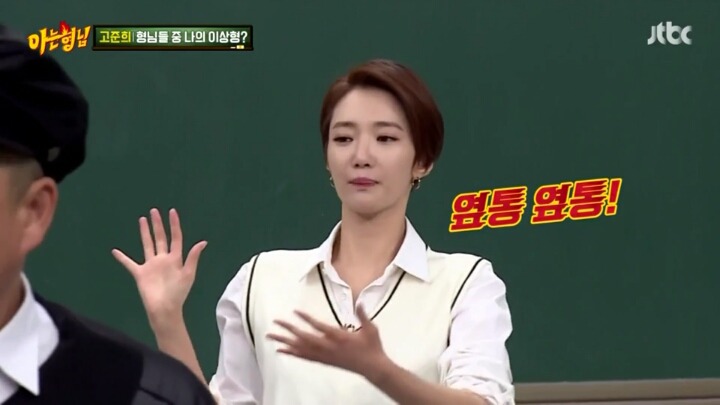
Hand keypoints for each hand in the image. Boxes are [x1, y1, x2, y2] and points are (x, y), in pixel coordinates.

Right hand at [112, 208, 206, 324]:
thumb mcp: (188, 274)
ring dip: (144, 233)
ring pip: (147, 245)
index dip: (174, 225)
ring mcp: (151, 265)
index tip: (172, 212)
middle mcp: (163, 259)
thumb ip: (193, 257)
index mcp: (175, 258)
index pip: (175, 238)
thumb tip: (203, 242)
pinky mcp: (140, 273)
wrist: (165, 309)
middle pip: (160, 238)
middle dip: (158, 224)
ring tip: (142, 219)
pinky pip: (129, 263)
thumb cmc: (178, 293)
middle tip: (154, 211)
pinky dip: (122, 258)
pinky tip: (115, 251)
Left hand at [266, 305, 388, 378]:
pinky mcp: (323, 361)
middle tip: (276, 321)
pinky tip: (280, 350)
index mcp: (339, 337)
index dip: (307, 319)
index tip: (295, 311)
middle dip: (289, 329)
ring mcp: (324, 355)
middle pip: (305, 337)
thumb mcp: (371, 329)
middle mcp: (328, 347)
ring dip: (285, 341)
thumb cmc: (372, 347)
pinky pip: (304, 357)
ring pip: (301, 348)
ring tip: (271, 336)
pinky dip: (291, 353)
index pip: (319, 327)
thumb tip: (360, 302)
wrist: (372, 368)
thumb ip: (363, 315)